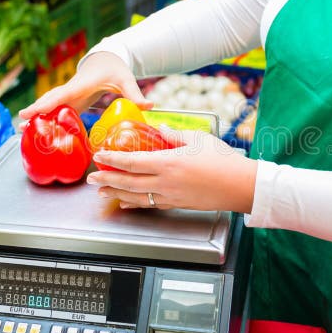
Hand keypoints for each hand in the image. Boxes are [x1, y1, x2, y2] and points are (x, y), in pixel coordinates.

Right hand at [18, 52, 152, 122]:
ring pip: (50, 105)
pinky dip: (46, 118)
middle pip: (51, 100)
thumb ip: (135, 94)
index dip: (48, 103)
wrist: (107, 59)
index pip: (63, 94)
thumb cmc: (115, 68)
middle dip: (36, 110)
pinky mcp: (71, 100)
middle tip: (21, 122)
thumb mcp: (126, 79)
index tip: (34, 111)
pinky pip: (56, 109)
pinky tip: (38, 130)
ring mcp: (70, 94)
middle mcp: (72, 89)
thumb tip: (150, 106)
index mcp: (82, 84)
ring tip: (22, 129)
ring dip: (37, 116)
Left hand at [86, 127, 257, 212]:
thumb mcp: (197, 139)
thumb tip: (159, 128)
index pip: (131, 162)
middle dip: (106, 180)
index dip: (112, 160)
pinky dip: (135, 204)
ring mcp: (170, 196)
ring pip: (136, 197)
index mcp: (168, 163)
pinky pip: (150, 205)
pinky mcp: (177, 204)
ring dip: (116, 194)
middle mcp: (165, 183)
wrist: (240, 185)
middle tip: (91, 179)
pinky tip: (126, 202)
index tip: (99, 156)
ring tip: (102, 192)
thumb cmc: (223, 160)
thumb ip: (174, 134)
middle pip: (128, 183)